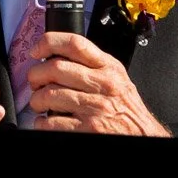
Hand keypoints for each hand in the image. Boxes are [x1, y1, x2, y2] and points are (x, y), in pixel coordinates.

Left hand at [27, 32, 169, 136]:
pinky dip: (42, 122)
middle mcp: (103, 84)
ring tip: (39, 104)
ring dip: (37, 100)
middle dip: (36, 75)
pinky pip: (52, 122)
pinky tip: (45, 121)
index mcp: (108, 68)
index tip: (37, 51)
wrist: (143, 135)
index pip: (75, 43)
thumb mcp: (117, 78)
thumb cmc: (127, 109)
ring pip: (50, 95)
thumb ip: (93, 65)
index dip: (48, 42)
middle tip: (35, 82)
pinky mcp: (89, 129)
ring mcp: (95, 107)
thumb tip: (57, 57)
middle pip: (55, 68)